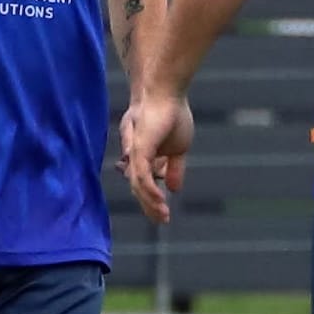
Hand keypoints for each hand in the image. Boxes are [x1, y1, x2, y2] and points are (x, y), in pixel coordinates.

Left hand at [118, 95, 192, 224]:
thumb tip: (175, 189)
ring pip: (139, 186)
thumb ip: (174, 168)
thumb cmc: (171, 114)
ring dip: (151, 204)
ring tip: (163, 216)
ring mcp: (135, 155)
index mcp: (143, 158)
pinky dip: (151, 192)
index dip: (153, 200)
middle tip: (163, 220)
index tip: (164, 215)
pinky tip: (161, 202)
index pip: (144, 184)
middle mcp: (135, 158)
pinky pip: (142, 177)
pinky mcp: (139, 151)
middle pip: (139, 189)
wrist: (166, 94)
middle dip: (150, 207)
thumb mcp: (178, 148)